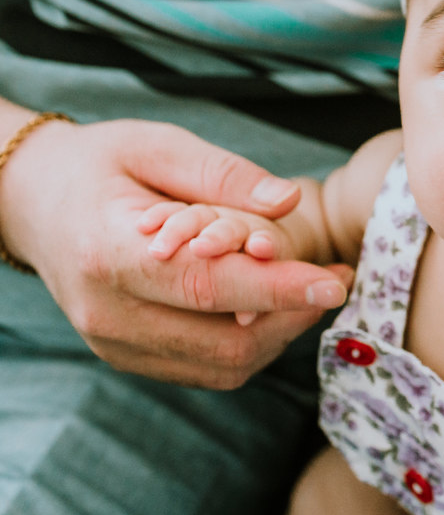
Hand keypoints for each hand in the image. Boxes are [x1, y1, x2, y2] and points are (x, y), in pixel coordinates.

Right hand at [0, 117, 352, 388]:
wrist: (33, 202)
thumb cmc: (99, 164)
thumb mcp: (157, 146)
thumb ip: (224, 174)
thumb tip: (288, 201)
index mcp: (109, 254)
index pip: (207, 285)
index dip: (279, 288)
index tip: (336, 281)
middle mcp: (107, 314)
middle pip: (223, 341)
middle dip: (293, 316)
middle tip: (339, 278)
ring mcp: (114, 344)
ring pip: (223, 366)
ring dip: (280, 333)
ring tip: (316, 288)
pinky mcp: (128, 357)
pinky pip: (207, 368)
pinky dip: (253, 342)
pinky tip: (278, 304)